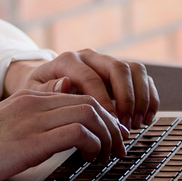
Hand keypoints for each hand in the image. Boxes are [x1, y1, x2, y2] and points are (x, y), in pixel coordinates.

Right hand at [0, 90, 126, 180]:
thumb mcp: (7, 122)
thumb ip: (34, 110)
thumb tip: (64, 95)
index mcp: (28, 98)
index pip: (81, 96)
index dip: (104, 116)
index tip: (112, 136)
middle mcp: (33, 103)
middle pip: (91, 102)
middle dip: (113, 126)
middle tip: (119, 148)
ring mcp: (32, 121)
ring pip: (90, 114)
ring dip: (108, 136)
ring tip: (109, 156)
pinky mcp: (30, 143)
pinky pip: (76, 133)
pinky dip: (93, 144)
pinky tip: (91, 158)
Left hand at [3, 50, 159, 129]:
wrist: (42, 80)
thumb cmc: (38, 90)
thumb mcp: (33, 91)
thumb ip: (47, 89)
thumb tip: (65, 84)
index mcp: (68, 60)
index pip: (91, 77)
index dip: (103, 101)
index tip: (109, 121)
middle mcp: (91, 57)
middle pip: (119, 68)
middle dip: (127, 98)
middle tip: (126, 123)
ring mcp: (107, 62)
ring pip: (135, 69)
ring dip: (141, 97)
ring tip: (137, 122)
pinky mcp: (120, 72)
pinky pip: (143, 78)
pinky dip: (149, 97)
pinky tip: (145, 117)